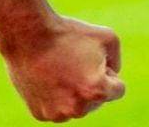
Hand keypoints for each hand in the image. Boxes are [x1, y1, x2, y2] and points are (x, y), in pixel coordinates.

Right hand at [0, 14, 125, 121]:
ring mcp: (57, 115)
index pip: (118, 90)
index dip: (110, 71)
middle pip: (97, 100)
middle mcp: (77, 109)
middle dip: (92, 83)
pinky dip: (56, 95)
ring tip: (61, 68)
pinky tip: (48, 77)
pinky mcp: (40, 114)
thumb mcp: (108, 37)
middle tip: (75, 62)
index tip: (94, 60)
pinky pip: (58, 107)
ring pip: (77, 106)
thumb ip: (116, 60)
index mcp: (97, 91)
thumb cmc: (69, 34)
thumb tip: (112, 76)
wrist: (29, 37)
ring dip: (74, 92)